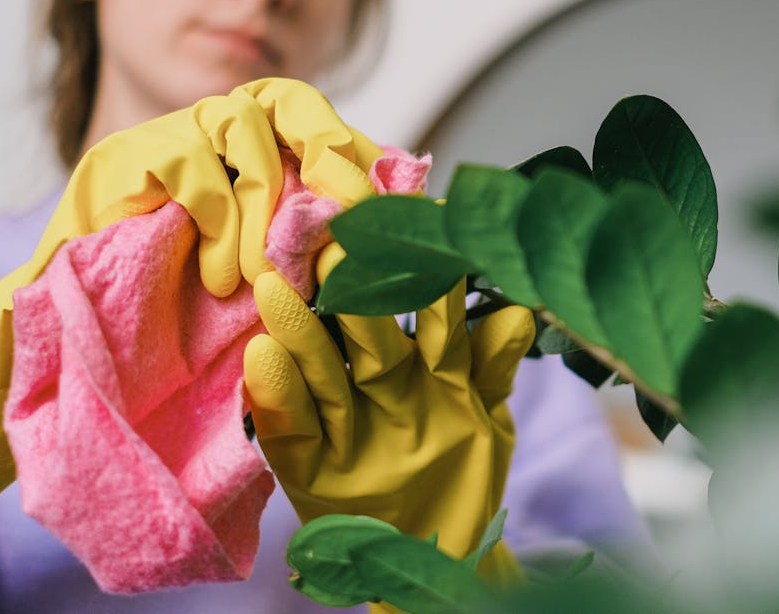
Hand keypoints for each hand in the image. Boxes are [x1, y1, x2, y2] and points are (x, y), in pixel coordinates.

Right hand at [0, 79, 371, 544]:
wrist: (80, 338)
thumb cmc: (188, 312)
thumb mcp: (275, 277)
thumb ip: (325, 245)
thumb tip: (404, 219)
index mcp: (260, 151)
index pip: (325, 126)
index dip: (364, 157)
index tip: (398, 206)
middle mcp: (216, 129)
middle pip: (289, 98)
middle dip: (331, 152)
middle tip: (352, 214)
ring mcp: (169, 135)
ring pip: (242, 124)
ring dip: (268, 203)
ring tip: (270, 275)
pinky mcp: (123, 158)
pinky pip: (192, 166)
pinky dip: (218, 224)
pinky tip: (218, 280)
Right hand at [243, 271, 535, 581]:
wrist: (440, 555)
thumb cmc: (463, 475)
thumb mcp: (488, 421)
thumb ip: (494, 368)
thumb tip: (517, 313)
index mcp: (427, 362)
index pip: (420, 307)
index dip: (419, 271)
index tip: (413, 223)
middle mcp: (380, 380)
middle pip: (364, 328)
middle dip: (353, 288)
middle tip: (337, 245)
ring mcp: (341, 419)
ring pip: (321, 367)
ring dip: (300, 330)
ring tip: (276, 289)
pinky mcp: (307, 463)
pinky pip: (290, 427)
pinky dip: (277, 394)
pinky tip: (261, 358)